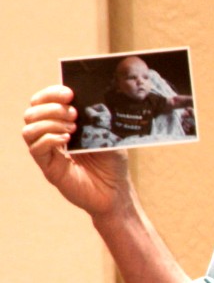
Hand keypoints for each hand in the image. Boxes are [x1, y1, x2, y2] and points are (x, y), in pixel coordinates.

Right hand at [22, 85, 129, 217]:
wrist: (116, 189)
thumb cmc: (113, 160)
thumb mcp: (109, 132)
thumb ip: (98, 116)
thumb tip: (90, 99)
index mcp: (64, 123)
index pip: (44, 101)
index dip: (51, 93)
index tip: (69, 93)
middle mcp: (51, 135)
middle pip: (32, 112)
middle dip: (51, 107)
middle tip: (74, 114)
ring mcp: (49, 152)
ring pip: (29, 129)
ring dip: (49, 123)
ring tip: (73, 128)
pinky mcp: (49, 168)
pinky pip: (36, 149)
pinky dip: (49, 139)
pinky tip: (67, 140)